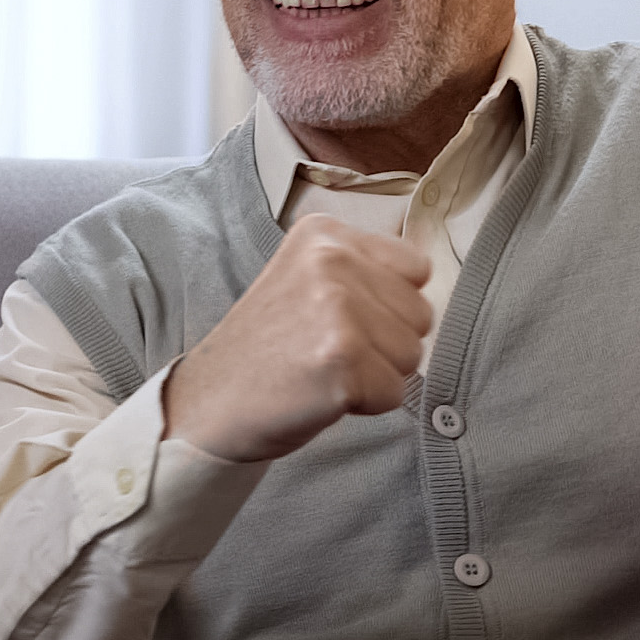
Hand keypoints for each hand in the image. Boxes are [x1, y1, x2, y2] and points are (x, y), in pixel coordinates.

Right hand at [160, 214, 433, 462]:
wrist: (209, 404)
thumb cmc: (270, 348)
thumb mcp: (308, 280)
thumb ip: (364, 270)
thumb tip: (431, 275)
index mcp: (326, 234)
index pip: (417, 269)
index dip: (389, 306)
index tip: (339, 319)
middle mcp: (332, 261)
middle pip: (421, 315)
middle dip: (385, 344)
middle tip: (326, 350)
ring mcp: (337, 309)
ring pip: (413, 355)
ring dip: (377, 374)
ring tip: (323, 369)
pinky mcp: (342, 360)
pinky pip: (395, 392)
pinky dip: (366, 404)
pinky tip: (321, 393)